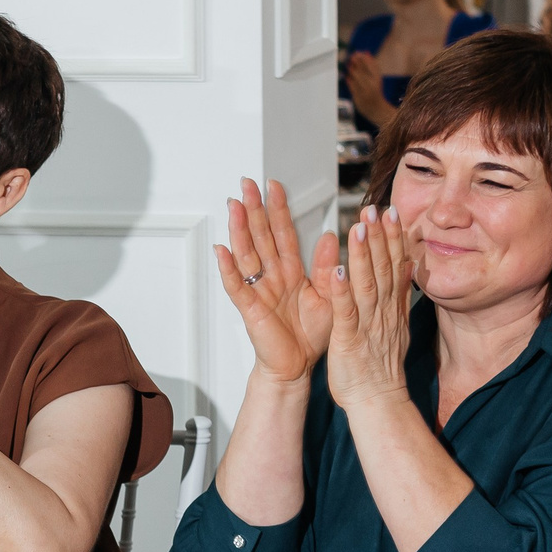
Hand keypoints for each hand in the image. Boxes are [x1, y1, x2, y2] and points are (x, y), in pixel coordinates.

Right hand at [215, 178, 335, 383]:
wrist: (298, 367)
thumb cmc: (310, 336)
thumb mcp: (328, 296)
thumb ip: (325, 267)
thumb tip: (330, 236)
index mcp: (292, 272)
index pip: (283, 233)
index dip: (277, 209)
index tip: (274, 186)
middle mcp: (272, 277)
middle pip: (260, 236)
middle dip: (253, 209)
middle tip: (247, 184)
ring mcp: (259, 290)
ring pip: (246, 254)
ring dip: (239, 229)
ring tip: (234, 205)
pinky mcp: (250, 309)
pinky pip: (236, 286)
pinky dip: (228, 268)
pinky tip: (221, 251)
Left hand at [323, 204, 416, 412]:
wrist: (378, 401)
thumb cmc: (380, 367)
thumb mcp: (397, 325)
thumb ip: (401, 295)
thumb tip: (409, 267)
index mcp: (391, 308)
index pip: (395, 266)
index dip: (393, 238)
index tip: (391, 212)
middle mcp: (382, 312)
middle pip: (384, 269)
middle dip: (381, 237)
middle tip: (377, 209)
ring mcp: (367, 325)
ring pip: (367, 285)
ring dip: (363, 256)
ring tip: (360, 228)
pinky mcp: (349, 340)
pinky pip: (346, 313)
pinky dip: (343, 292)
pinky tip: (339, 271)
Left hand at [345, 52, 392, 127]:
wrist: (377, 110)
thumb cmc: (375, 91)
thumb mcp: (376, 78)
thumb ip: (371, 66)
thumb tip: (366, 52)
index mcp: (378, 80)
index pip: (372, 66)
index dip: (365, 59)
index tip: (359, 53)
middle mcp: (372, 85)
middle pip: (363, 71)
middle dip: (357, 63)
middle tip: (352, 56)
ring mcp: (365, 92)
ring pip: (358, 79)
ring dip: (352, 70)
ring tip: (349, 65)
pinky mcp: (359, 98)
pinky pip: (353, 88)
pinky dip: (349, 81)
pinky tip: (347, 76)